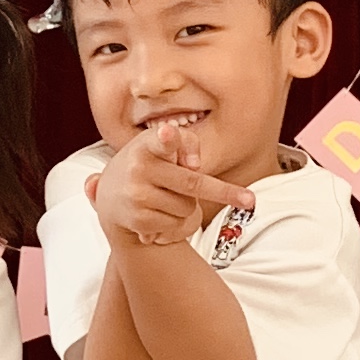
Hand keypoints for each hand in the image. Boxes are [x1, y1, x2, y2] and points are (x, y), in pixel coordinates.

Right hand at [88, 123, 254, 254]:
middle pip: (193, 184)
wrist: (109, 198)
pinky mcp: (138, 220)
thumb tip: (194, 165)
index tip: (167, 133)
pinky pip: (177, 226)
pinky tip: (160, 215)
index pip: (159, 140)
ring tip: (168, 199)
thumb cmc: (146, 164)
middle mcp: (138, 169)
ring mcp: (136, 196)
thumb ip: (185, 143)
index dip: (166, 137)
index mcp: (147, 145)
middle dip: (224, 193)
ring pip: (187, 208)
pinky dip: (177, 224)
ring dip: (187, 207)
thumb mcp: (160, 144)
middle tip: (249, 201)